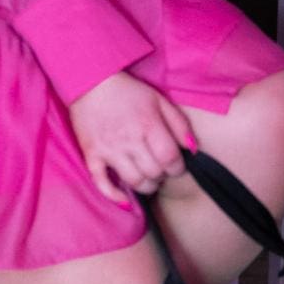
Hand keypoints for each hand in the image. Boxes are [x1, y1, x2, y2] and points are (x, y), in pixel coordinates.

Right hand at [68, 71, 195, 204]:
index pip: (170, 159)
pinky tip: (125, 199)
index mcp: (149, 125)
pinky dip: (114, 195)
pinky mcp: (92, 155)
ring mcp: (109, 150)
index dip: (178, 168)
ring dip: (146, 186)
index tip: (177, 167)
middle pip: (154, 172)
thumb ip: (179, 124)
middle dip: (163, 176)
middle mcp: (130, 140)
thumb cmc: (128, 92)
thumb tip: (193, 148)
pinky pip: (102, 183)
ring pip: (133, 181)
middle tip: (162, 171)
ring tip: (148, 179)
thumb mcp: (159, 100)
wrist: (90, 84)